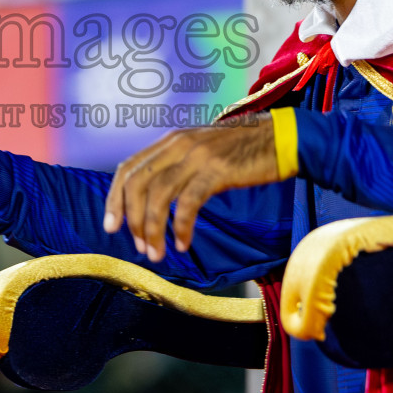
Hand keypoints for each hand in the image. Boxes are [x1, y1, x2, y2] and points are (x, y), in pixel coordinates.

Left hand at [102, 115, 279, 261]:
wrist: (281, 138)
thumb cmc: (242, 150)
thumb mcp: (201, 149)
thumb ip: (176, 164)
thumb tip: (153, 198)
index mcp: (170, 141)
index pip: (128, 168)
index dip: (114, 198)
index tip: (111, 226)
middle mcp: (178, 145)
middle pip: (137, 183)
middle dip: (131, 218)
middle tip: (136, 246)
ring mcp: (197, 156)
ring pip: (159, 196)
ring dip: (153, 230)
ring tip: (157, 253)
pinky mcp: (217, 171)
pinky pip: (189, 204)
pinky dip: (182, 227)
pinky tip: (184, 244)